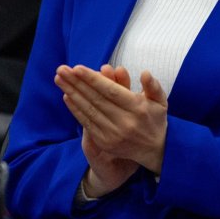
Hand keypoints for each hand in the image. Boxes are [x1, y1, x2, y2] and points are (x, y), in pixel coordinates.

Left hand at [56, 64, 168, 179]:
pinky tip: (66, 96)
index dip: (93, 79)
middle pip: (96, 99)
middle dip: (76, 83)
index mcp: (137, 108)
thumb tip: (145, 73)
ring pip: (89, 110)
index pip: (111, 91)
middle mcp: (124, 122)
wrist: (154, 150)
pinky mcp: (105, 142)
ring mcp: (113, 134)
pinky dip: (75, 109)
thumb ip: (153, 86)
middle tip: (62, 69)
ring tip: (59, 79)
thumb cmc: (155, 119)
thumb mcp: (160, 101)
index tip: (77, 68)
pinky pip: (87, 123)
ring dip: (72, 93)